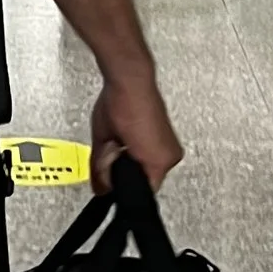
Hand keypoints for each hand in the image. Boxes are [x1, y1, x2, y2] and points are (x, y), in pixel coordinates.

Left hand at [91, 67, 181, 195]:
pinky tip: (130, 134)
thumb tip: (101, 189)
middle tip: (113, 150)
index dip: (121, 186)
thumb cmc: (118, 104)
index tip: (110, 178)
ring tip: (122, 139)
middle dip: (125, 172)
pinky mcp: (169, 134)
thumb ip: (100, 170)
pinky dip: (139, 148)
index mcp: (158, 162)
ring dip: (132, 159)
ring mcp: (172, 144)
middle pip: (144, 178)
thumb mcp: (102, 143)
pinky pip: (152, 152)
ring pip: (147, 165)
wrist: (130, 79)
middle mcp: (171, 155)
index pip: (140, 191)